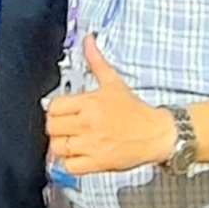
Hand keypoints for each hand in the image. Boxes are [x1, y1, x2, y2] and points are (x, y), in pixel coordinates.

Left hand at [45, 37, 175, 177]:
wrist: (156, 134)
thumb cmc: (135, 111)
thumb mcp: (114, 83)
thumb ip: (96, 62)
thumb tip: (88, 41)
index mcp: (90, 103)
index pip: (54, 107)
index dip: (55, 110)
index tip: (63, 113)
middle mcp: (89, 124)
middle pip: (52, 127)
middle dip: (56, 126)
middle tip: (66, 127)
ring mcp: (92, 145)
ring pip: (57, 146)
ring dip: (61, 144)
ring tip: (71, 140)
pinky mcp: (97, 163)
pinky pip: (69, 166)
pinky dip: (70, 162)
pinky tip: (78, 155)